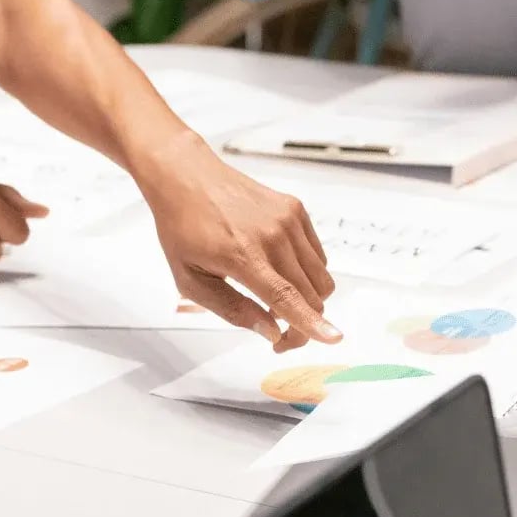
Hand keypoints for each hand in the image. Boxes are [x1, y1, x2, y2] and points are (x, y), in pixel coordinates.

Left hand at [134, 136, 340, 351]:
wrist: (187, 177)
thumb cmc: (183, 229)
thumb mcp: (191, 280)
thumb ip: (233, 309)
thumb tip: (271, 331)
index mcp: (242, 256)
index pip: (287, 297)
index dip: (311, 323)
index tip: (333, 339)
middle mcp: (272, 236)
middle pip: (311, 294)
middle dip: (304, 323)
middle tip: (280, 335)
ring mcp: (288, 220)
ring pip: (320, 276)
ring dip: (307, 298)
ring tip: (276, 298)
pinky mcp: (295, 209)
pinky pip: (317, 254)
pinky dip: (307, 272)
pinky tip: (279, 269)